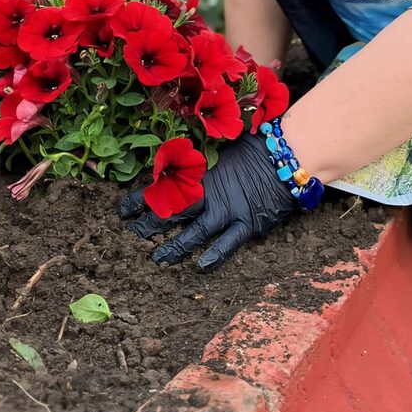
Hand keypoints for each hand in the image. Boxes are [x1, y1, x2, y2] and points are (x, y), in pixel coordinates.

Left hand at [119, 130, 297, 270]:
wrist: (290, 156)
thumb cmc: (257, 144)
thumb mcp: (223, 144)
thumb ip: (201, 153)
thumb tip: (175, 151)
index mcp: (202, 172)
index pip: (163, 188)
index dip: (141, 200)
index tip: (122, 209)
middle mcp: (211, 194)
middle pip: (173, 213)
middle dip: (150, 224)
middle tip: (132, 234)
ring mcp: (229, 211)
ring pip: (195, 233)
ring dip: (174, 246)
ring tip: (157, 257)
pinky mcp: (248, 225)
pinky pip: (227, 244)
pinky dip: (213, 255)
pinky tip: (200, 267)